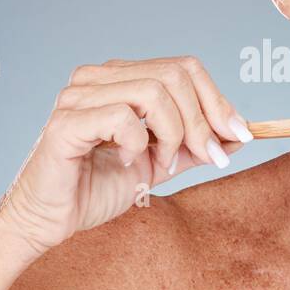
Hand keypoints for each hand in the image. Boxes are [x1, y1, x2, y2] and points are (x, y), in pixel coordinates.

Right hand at [0, 55, 252, 254]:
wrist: (49, 222)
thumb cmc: (95, 190)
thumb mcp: (160, 165)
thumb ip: (194, 146)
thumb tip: (240, 133)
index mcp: (120, 78)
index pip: (184, 67)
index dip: (218, 100)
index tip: (240, 135)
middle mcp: (98, 77)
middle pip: (175, 74)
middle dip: (202, 120)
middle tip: (206, 157)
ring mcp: (78, 95)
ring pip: (154, 91)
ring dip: (173, 133)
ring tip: (161, 163)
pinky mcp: (66, 122)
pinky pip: (123, 117)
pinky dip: (138, 144)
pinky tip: (128, 164)